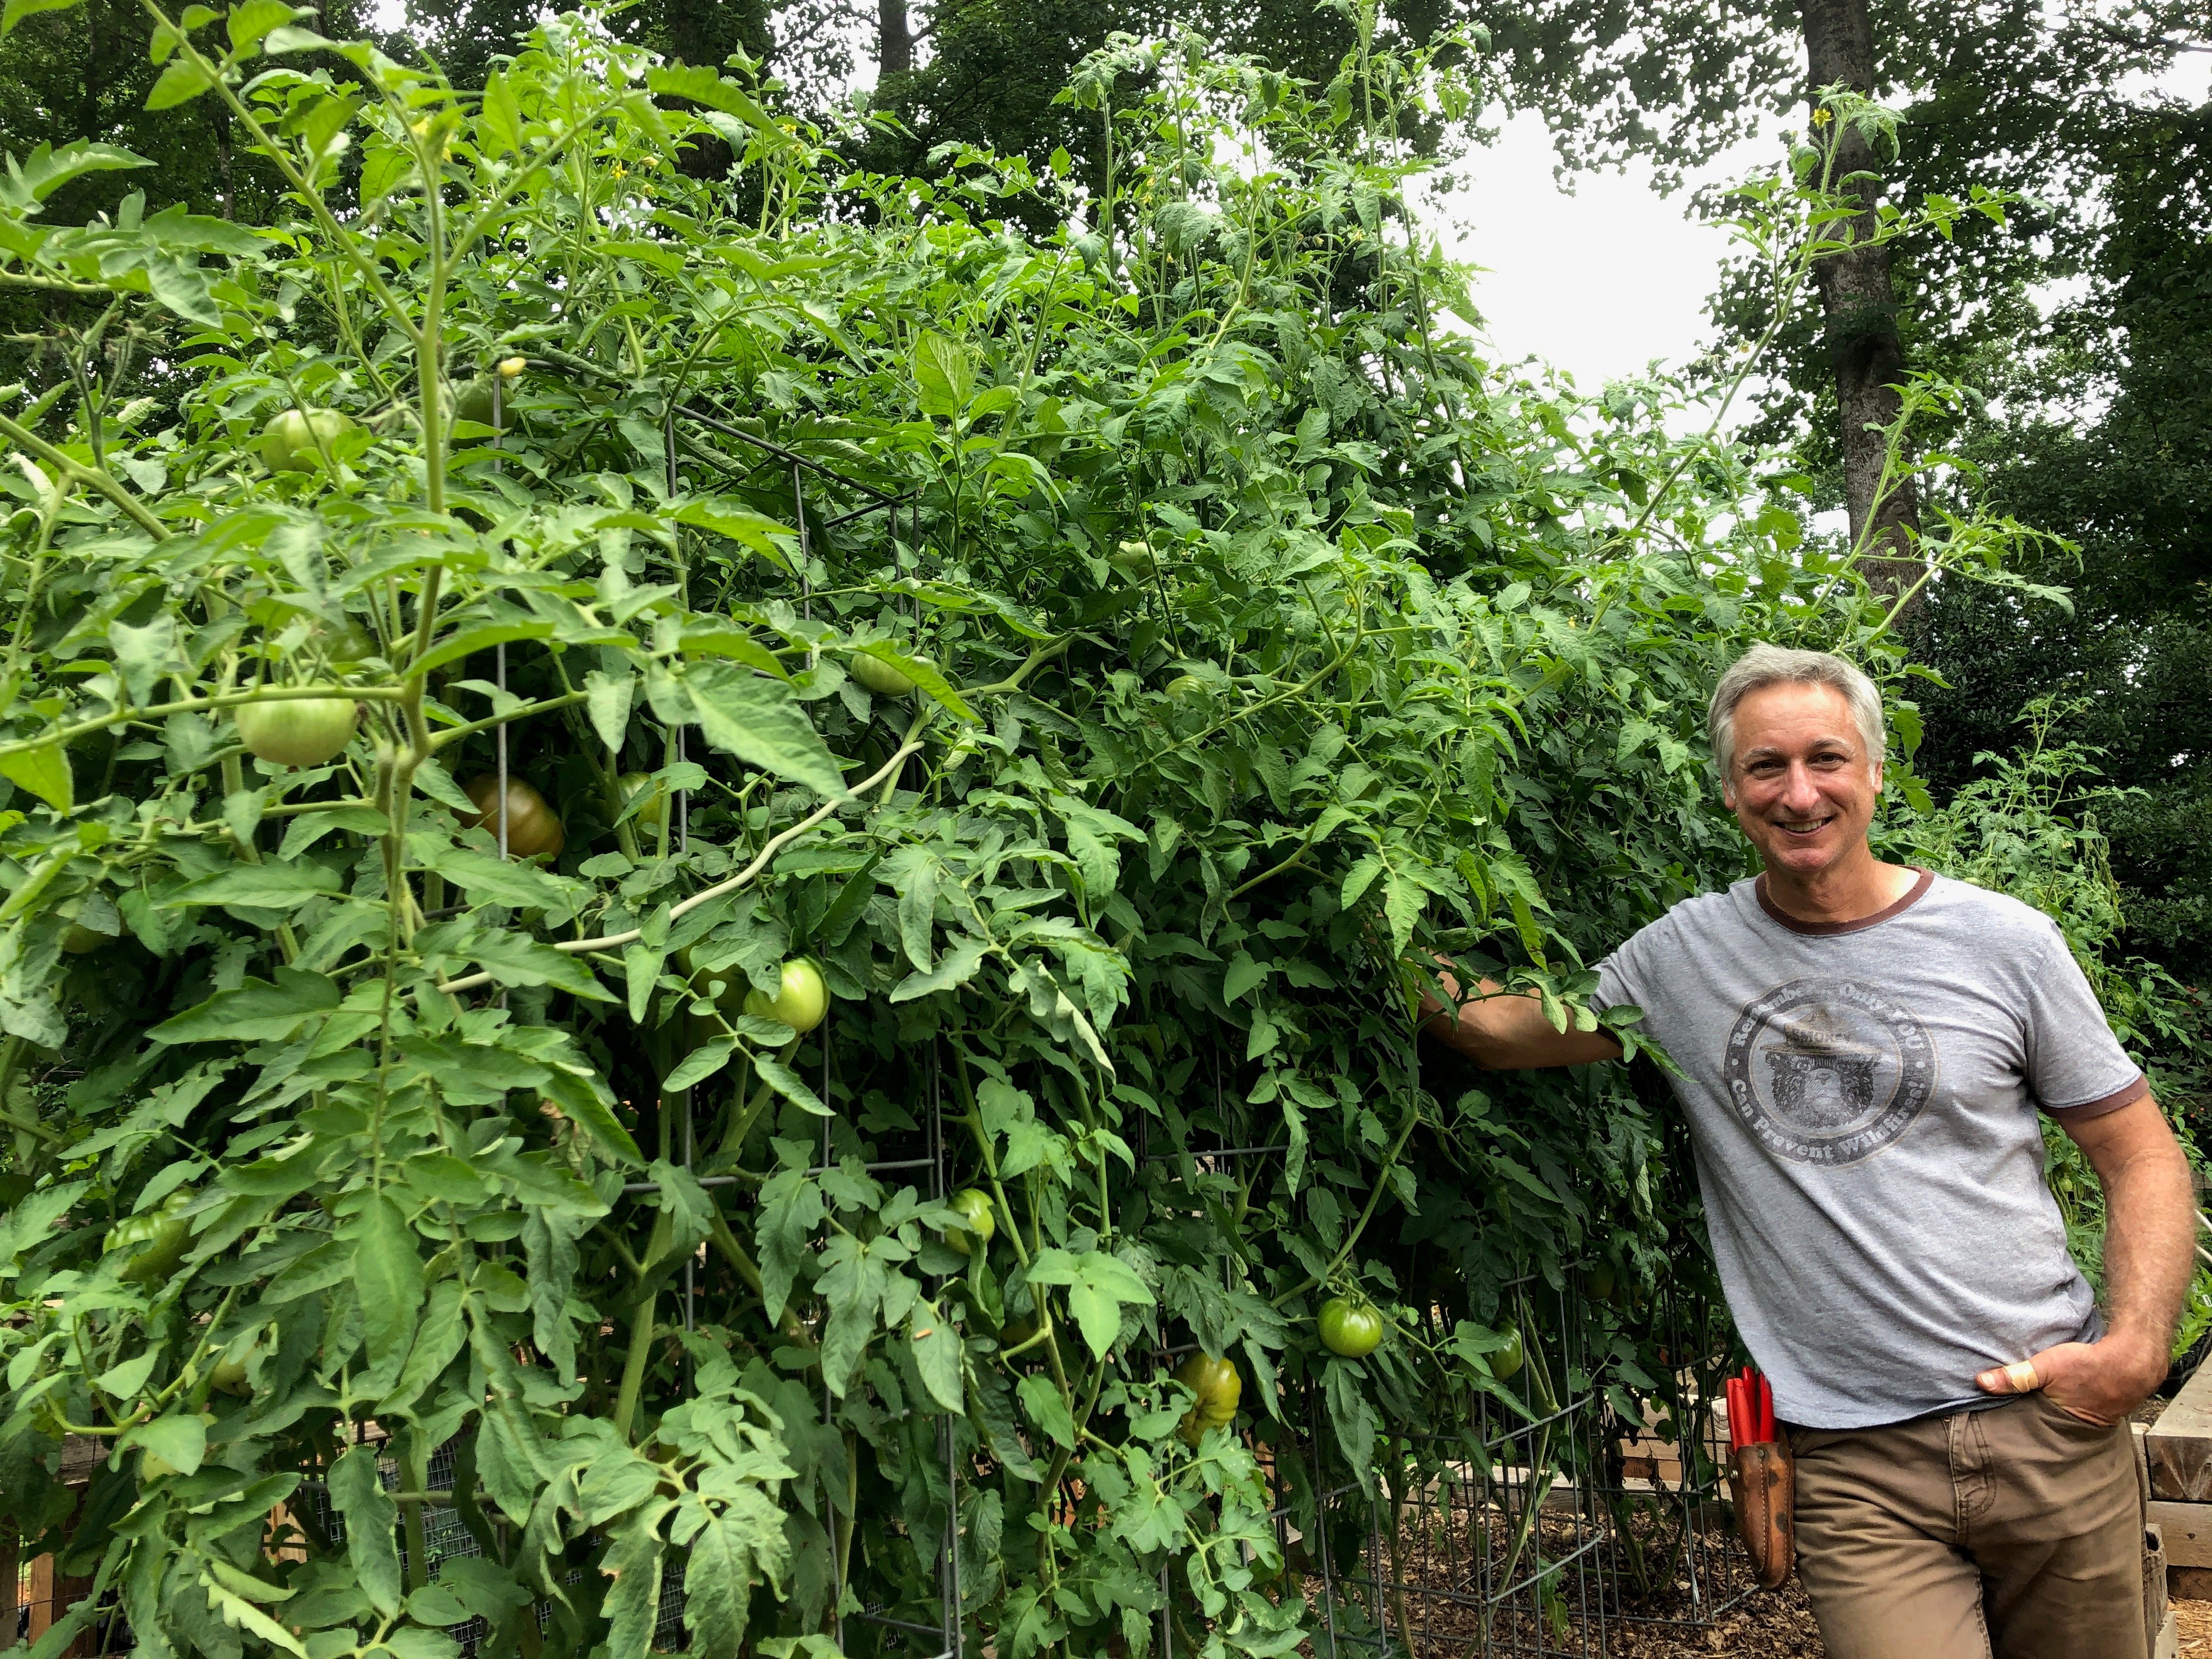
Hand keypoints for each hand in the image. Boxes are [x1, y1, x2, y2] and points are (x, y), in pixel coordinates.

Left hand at [1974, 1335, 2168, 1425]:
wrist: (2134, 1360)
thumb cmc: (2090, 1365)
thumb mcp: (2048, 1367)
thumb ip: (2016, 1376)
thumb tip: (1980, 1382)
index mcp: (2060, 1424)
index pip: (2030, 1435)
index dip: (2016, 1432)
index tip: (1997, 1431)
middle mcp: (2076, 1430)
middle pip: (2045, 1431)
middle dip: (2030, 1428)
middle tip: (2007, 1426)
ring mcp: (2091, 1423)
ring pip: (2061, 1423)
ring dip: (2049, 1418)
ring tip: (2029, 1414)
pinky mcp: (2101, 1412)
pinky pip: (2076, 1414)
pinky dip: (2066, 1410)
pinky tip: (2058, 1402)